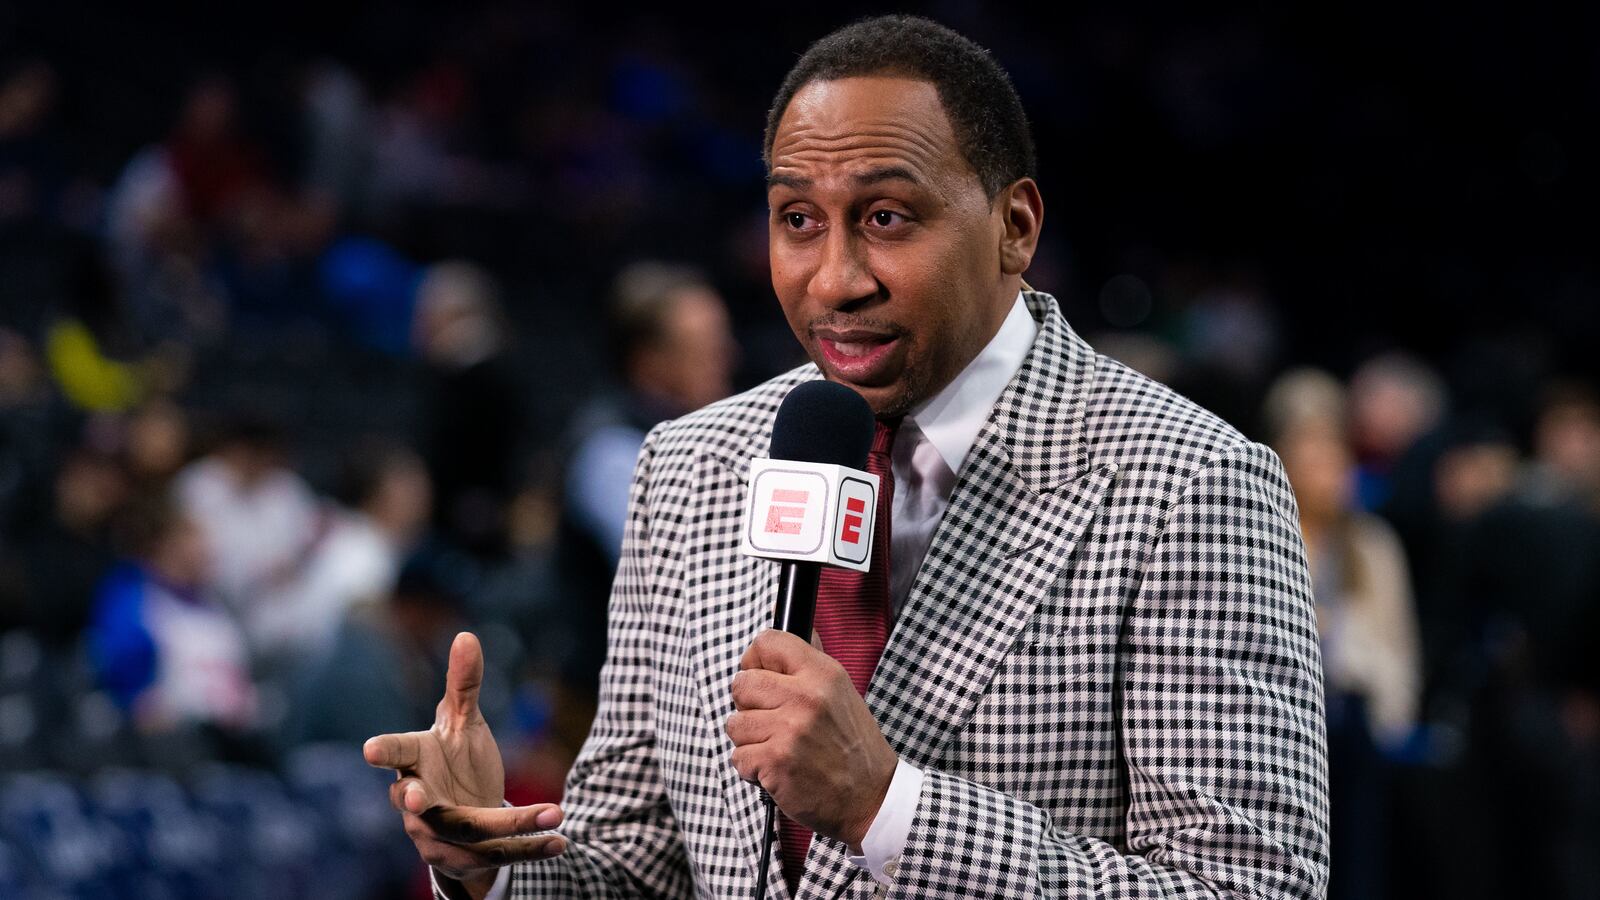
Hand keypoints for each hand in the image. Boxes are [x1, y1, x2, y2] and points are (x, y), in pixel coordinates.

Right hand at [364, 632, 566, 897]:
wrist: (462, 810)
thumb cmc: (454, 758)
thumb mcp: (462, 721)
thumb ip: (464, 685)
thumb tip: (467, 635)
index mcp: (414, 760)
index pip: (395, 753)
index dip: (383, 751)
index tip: (369, 749)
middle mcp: (416, 800)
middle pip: (416, 803)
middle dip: (416, 802)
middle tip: (417, 798)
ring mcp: (433, 834)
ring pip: (467, 834)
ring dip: (514, 826)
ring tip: (555, 814)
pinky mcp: (459, 859)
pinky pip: (493, 858)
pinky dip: (529, 849)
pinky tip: (560, 842)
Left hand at [726, 629, 896, 849]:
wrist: (871, 798)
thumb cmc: (853, 749)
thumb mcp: (841, 694)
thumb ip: (809, 666)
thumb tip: (785, 638)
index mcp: (823, 673)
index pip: (767, 642)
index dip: (755, 660)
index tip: (761, 678)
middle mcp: (806, 697)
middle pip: (742, 683)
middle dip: (748, 706)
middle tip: (771, 722)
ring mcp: (790, 729)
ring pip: (735, 723)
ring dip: (750, 741)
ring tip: (778, 748)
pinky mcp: (776, 761)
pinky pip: (738, 757)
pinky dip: (752, 769)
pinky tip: (777, 769)